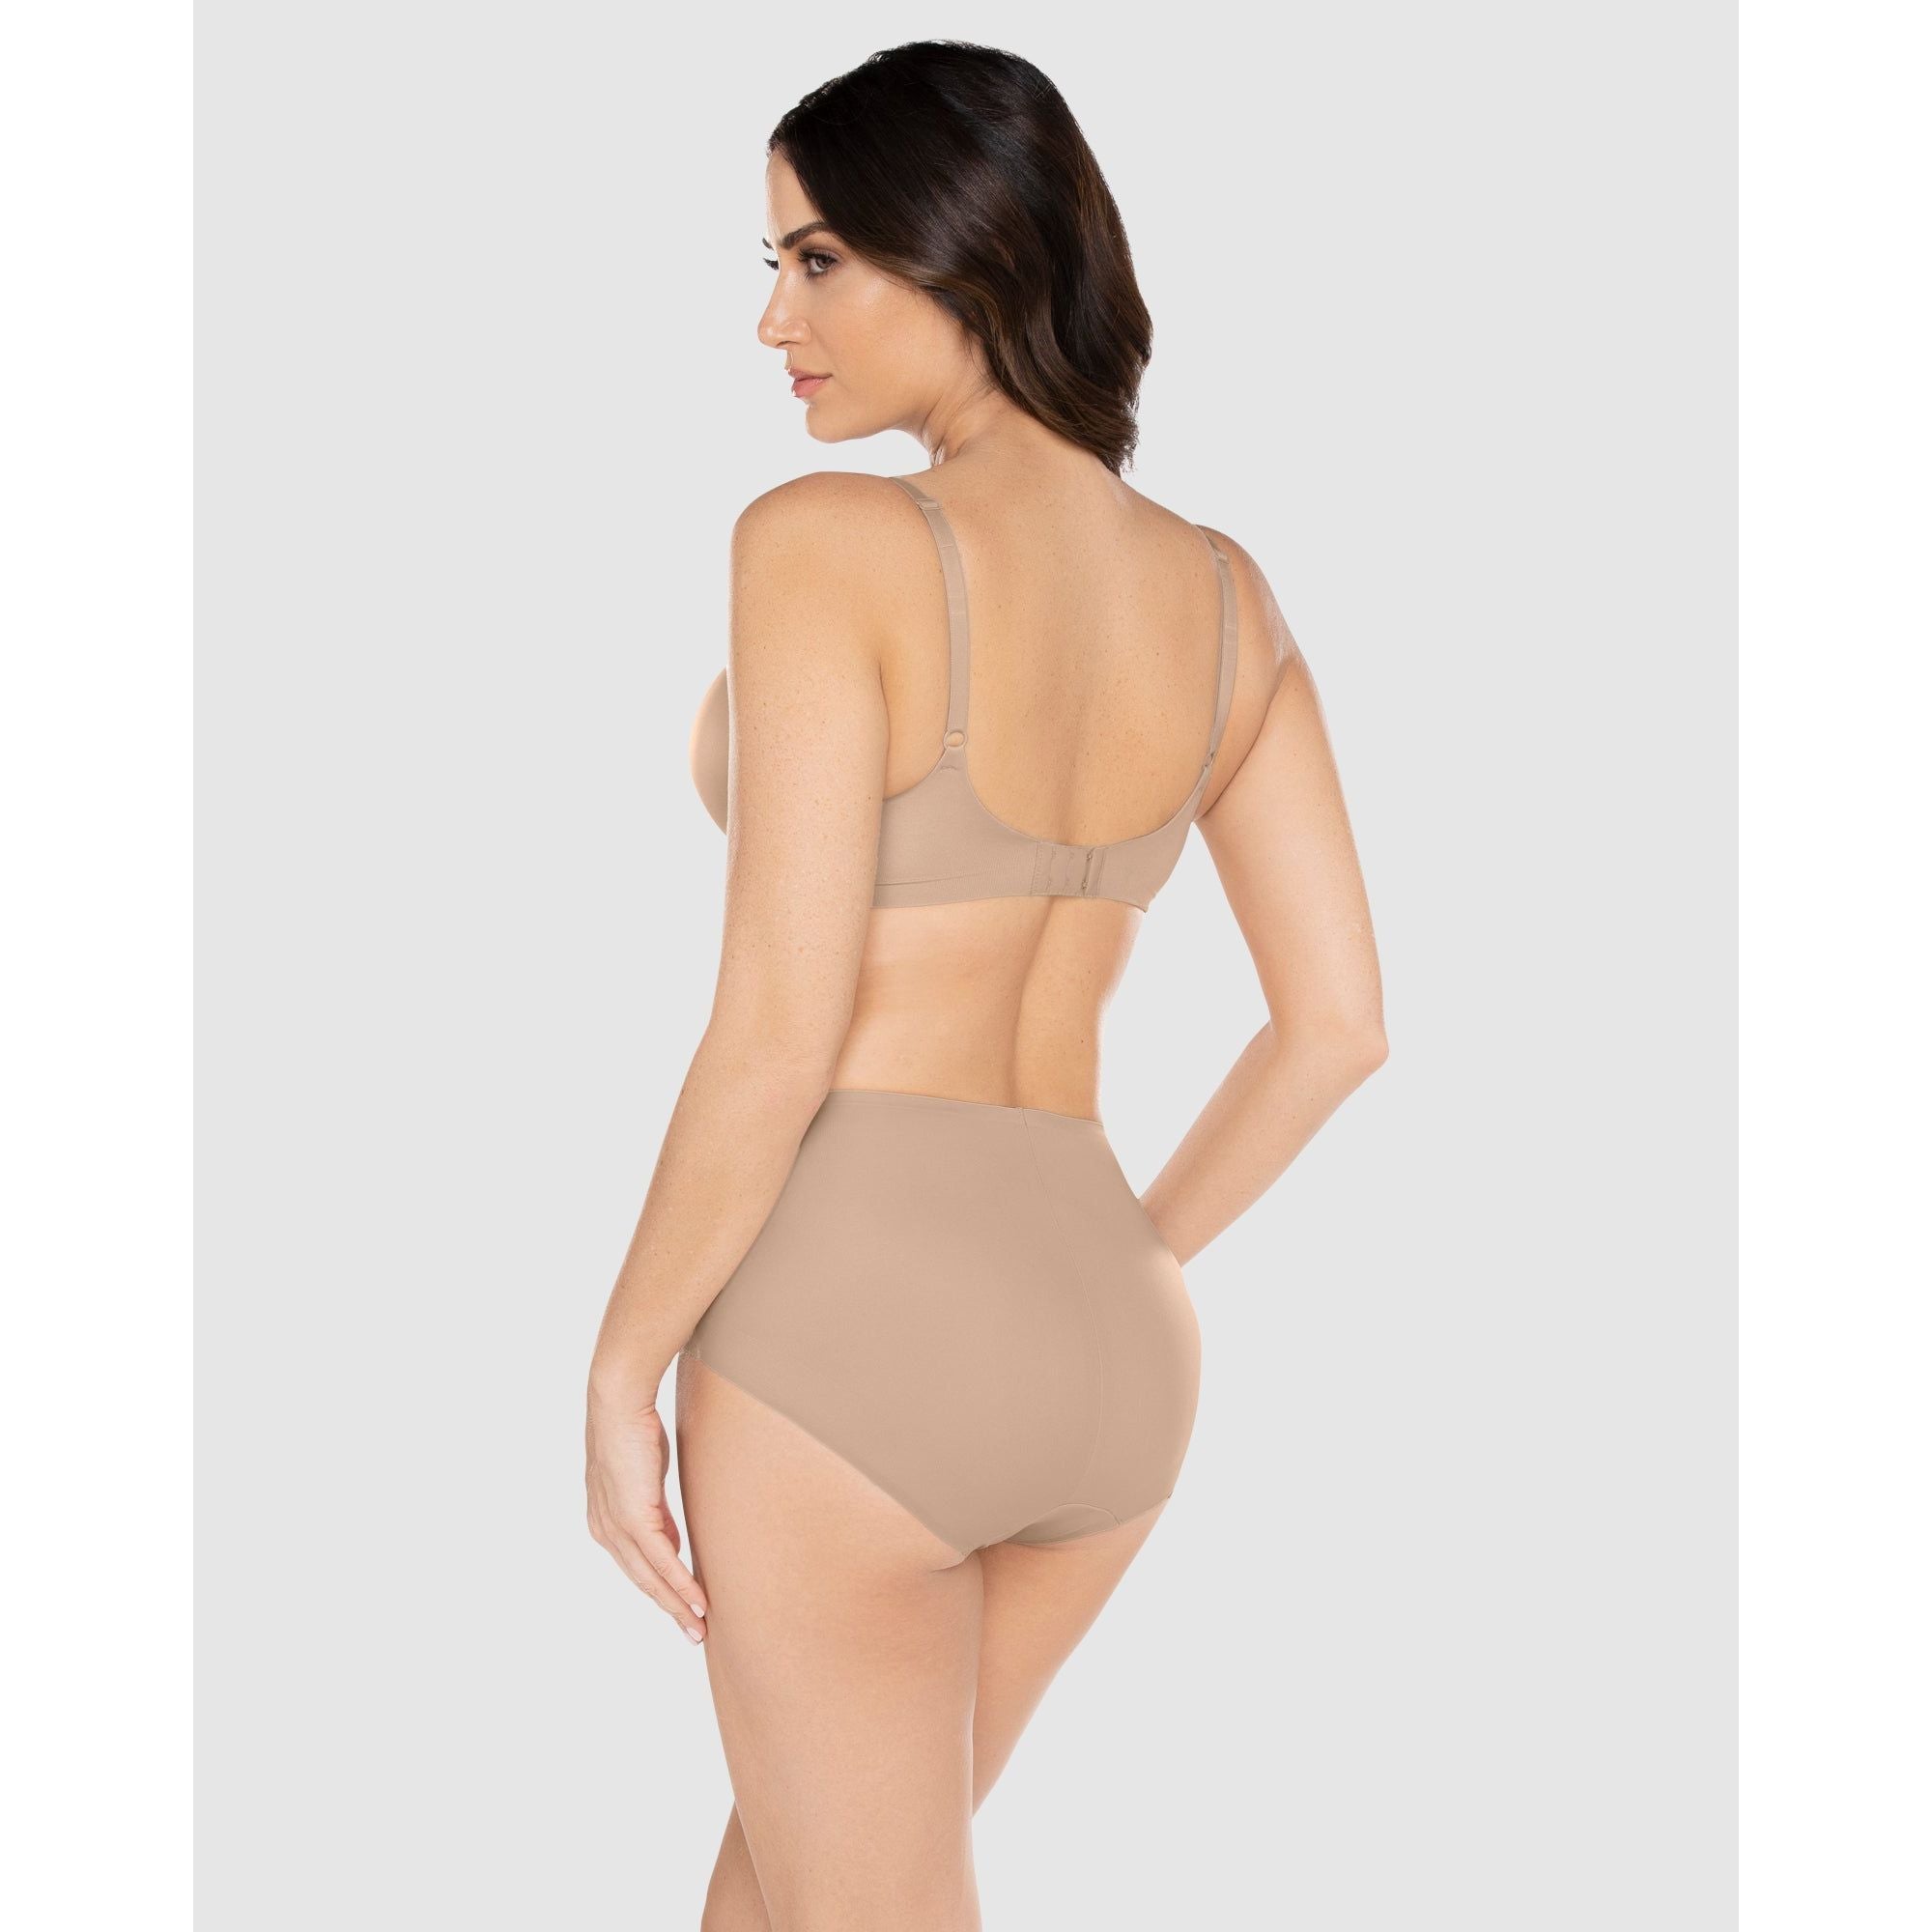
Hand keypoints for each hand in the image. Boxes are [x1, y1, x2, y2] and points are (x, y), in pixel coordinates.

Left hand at [585, 1390, 708, 1644]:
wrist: (619, 1401)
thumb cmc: (634, 1428)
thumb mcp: (647, 1478)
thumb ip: (657, 1513)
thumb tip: (671, 1542)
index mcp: (606, 1521)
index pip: (637, 1564)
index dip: (661, 1589)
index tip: (683, 1609)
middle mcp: (606, 1530)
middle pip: (642, 1580)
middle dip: (670, 1609)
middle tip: (693, 1634)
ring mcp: (617, 1527)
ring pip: (651, 1579)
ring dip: (677, 1606)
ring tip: (699, 1628)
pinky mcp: (633, 1519)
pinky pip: (661, 1561)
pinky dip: (680, 1585)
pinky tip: (697, 1602)